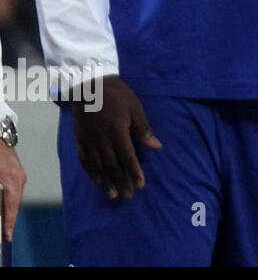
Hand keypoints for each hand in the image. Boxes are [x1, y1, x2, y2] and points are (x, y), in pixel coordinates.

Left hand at [0, 143, 24, 242]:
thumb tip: (0, 206)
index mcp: (11, 180)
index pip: (11, 207)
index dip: (9, 223)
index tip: (7, 237)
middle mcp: (19, 178)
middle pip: (14, 204)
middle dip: (9, 219)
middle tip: (6, 235)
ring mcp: (19, 174)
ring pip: (15, 197)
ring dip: (9, 209)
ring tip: (5, 223)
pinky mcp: (16, 172)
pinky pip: (14, 191)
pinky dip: (10, 201)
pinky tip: (5, 207)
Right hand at [71, 75, 161, 199]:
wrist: (89, 84)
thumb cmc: (117, 95)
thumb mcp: (135, 107)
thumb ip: (143, 128)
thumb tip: (156, 146)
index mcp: (117, 131)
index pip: (127, 156)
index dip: (134, 172)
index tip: (140, 185)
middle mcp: (102, 139)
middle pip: (113, 164)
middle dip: (121, 181)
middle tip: (127, 195)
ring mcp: (88, 140)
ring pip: (98, 165)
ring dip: (106, 181)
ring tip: (113, 194)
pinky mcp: (79, 139)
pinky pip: (84, 159)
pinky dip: (90, 171)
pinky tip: (96, 181)